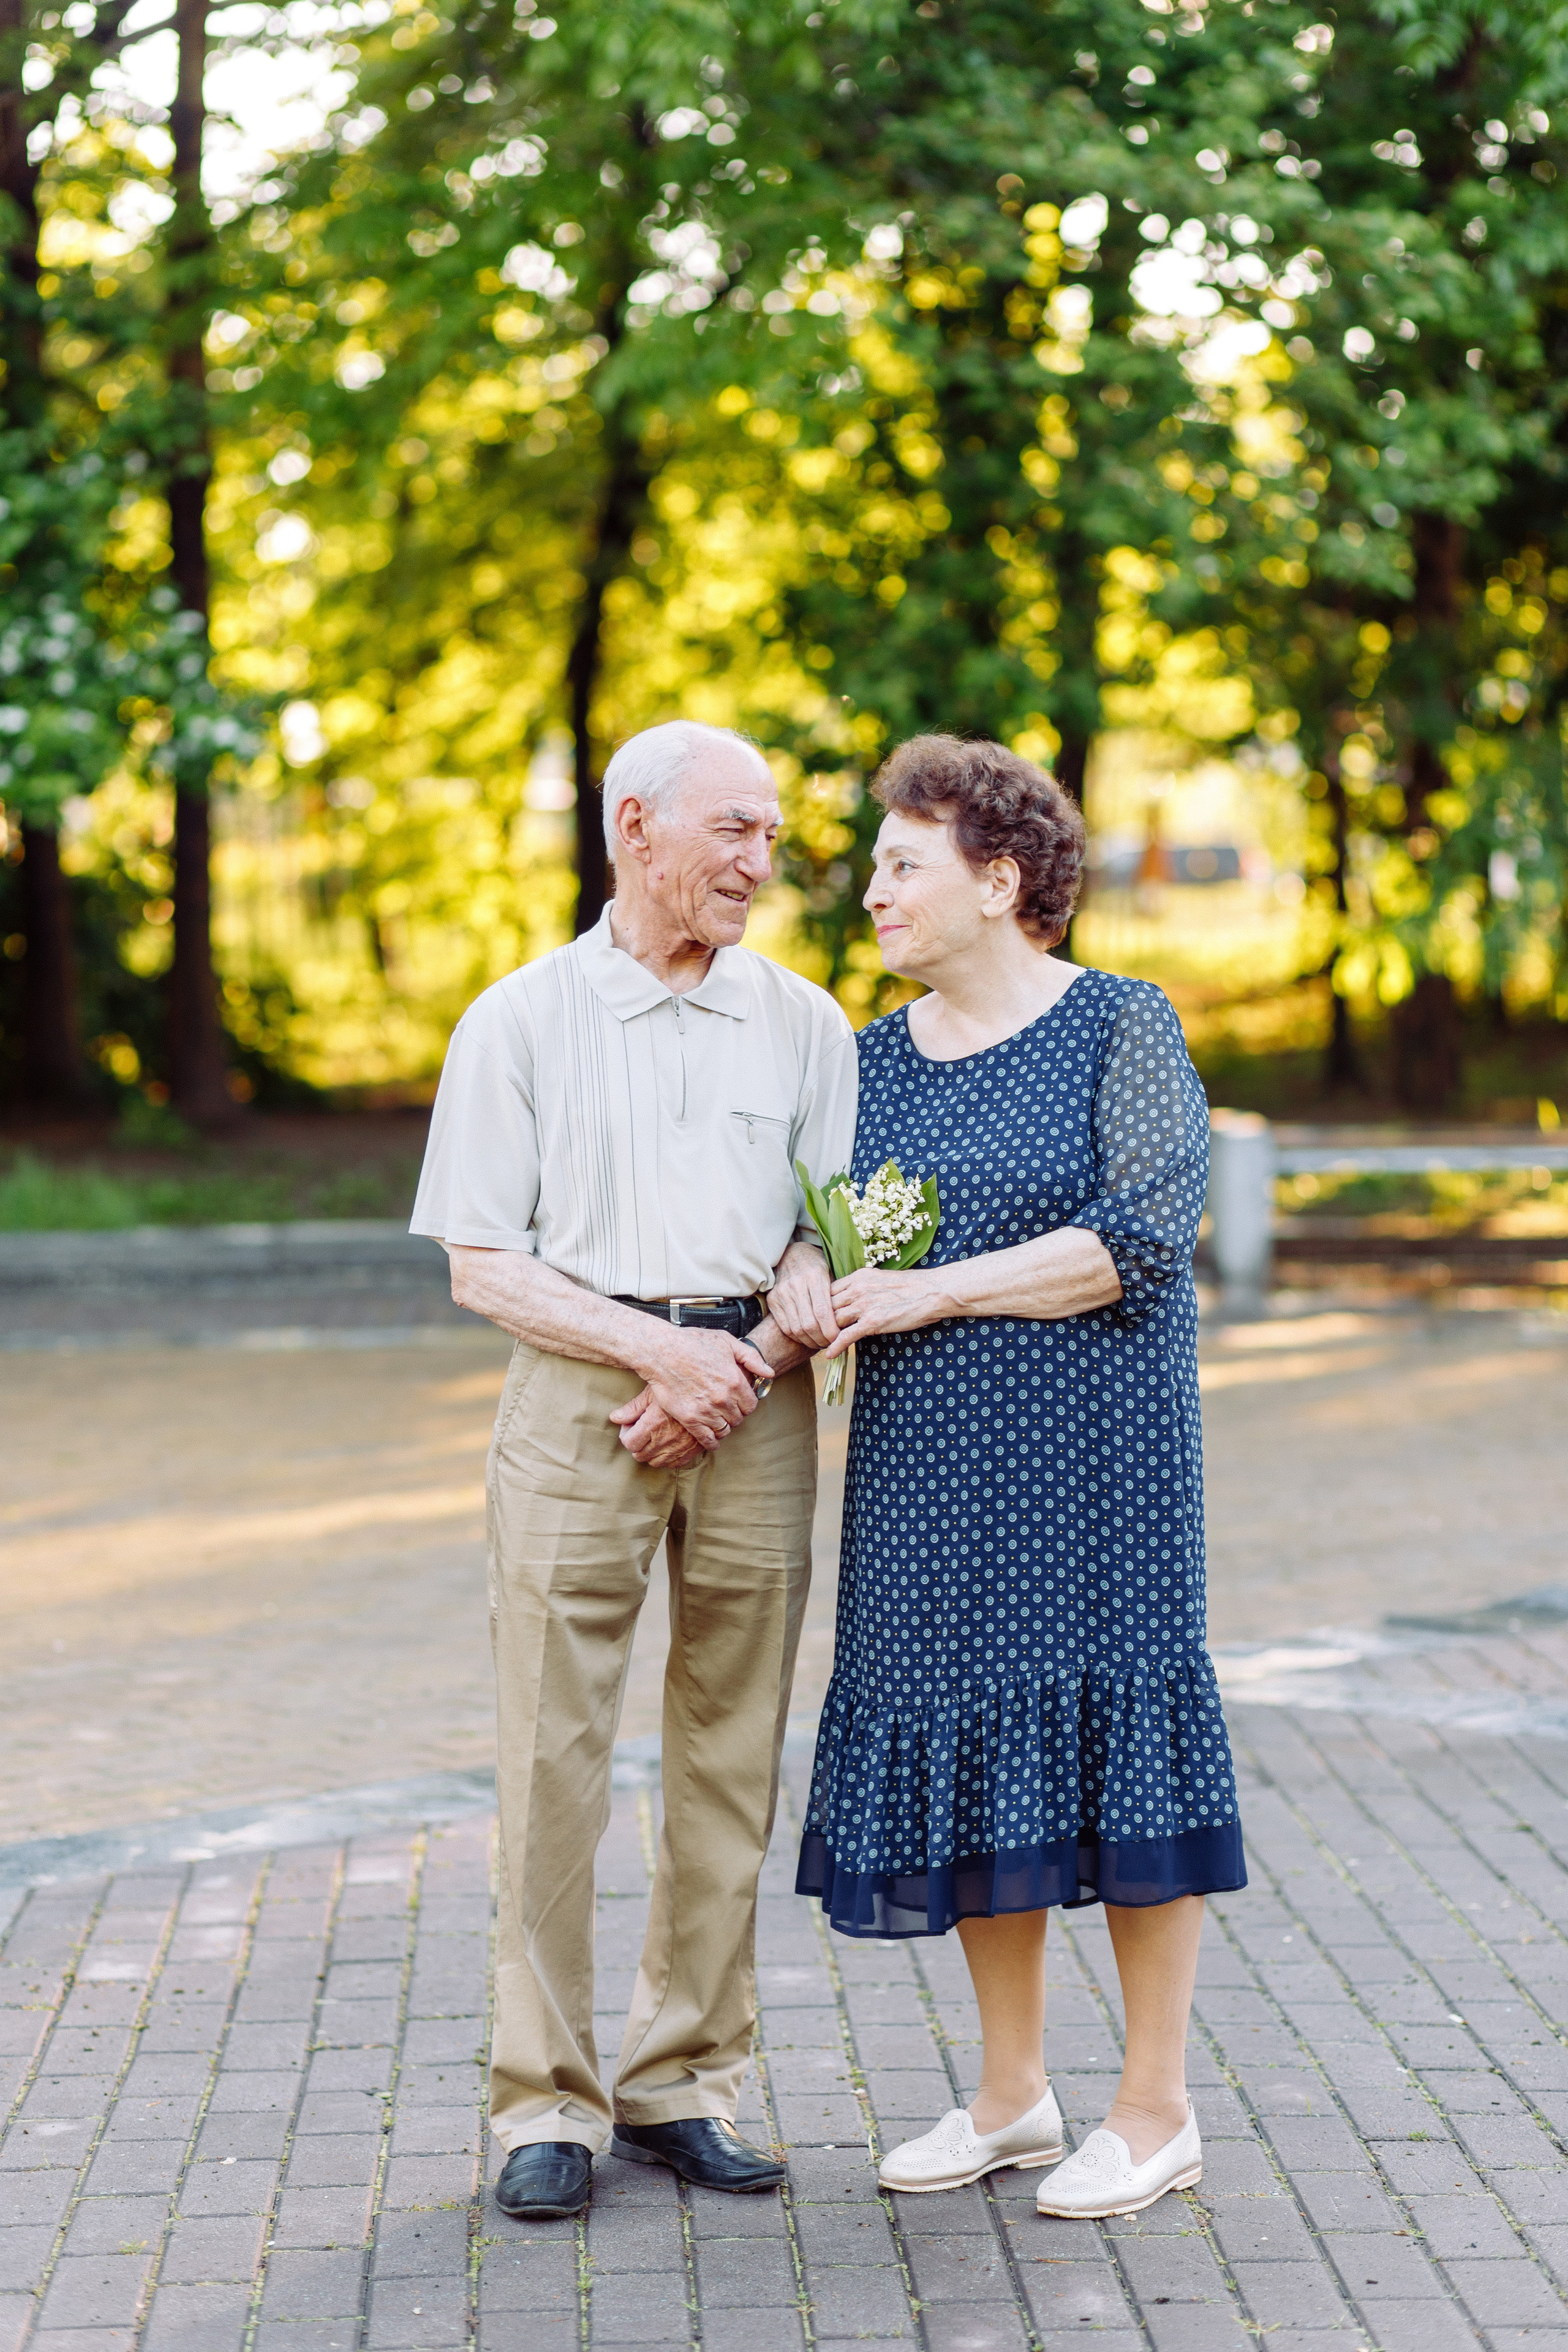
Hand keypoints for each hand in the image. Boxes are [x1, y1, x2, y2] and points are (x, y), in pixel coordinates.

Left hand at [609, 1389, 705, 1467]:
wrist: (709, 1396)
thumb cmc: (678, 1389)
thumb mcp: (653, 1392)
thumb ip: (633, 1408)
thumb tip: (614, 1418)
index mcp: (652, 1425)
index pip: (629, 1443)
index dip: (626, 1434)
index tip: (632, 1425)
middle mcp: (664, 1440)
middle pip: (639, 1455)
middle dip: (637, 1444)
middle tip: (642, 1430)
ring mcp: (678, 1448)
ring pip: (655, 1462)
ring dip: (651, 1452)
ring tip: (655, 1436)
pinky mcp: (691, 1452)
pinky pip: (672, 1464)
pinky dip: (667, 1457)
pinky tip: (669, 1443)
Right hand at [633, 1326, 773, 1447]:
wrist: (662, 1352)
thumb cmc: (692, 1343)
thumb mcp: (727, 1342)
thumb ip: (751, 1358)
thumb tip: (769, 1372)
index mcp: (734, 1381)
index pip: (751, 1405)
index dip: (746, 1404)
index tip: (739, 1402)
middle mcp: (723, 1399)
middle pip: (738, 1419)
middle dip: (735, 1415)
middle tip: (727, 1410)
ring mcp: (706, 1410)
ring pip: (724, 1430)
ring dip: (723, 1427)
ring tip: (719, 1422)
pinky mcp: (690, 1418)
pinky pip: (706, 1439)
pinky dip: (711, 1442)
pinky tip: (712, 1440)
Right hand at [765, 1239, 838, 1353]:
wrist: (792, 1253)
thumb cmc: (816, 1265)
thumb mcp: (831, 1272)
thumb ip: (836, 1295)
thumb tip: (848, 1322)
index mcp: (815, 1276)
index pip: (823, 1312)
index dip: (831, 1331)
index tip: (839, 1338)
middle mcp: (796, 1285)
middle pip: (809, 1324)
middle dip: (822, 1339)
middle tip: (831, 1343)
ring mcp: (782, 1293)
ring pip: (797, 1328)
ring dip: (810, 1341)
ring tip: (820, 1342)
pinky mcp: (772, 1300)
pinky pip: (785, 1327)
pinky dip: (798, 1337)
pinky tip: (808, 1337)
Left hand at [825, 1266, 949, 1355]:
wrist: (931, 1291)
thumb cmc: (911, 1286)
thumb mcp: (880, 1279)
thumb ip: (864, 1287)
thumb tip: (854, 1297)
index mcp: (858, 1277)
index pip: (828, 1290)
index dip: (821, 1304)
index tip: (819, 1315)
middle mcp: (857, 1289)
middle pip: (826, 1306)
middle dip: (820, 1321)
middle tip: (815, 1333)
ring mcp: (864, 1305)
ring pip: (833, 1321)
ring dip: (825, 1334)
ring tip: (820, 1345)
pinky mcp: (872, 1321)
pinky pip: (846, 1336)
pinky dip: (835, 1346)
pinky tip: (829, 1354)